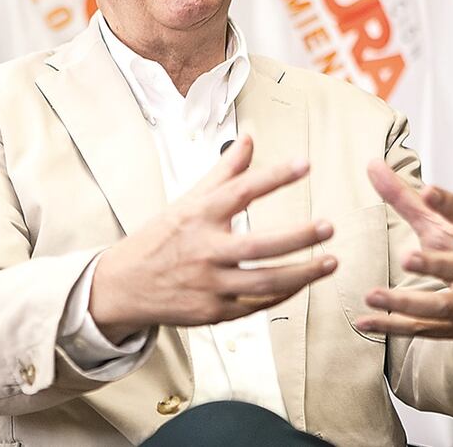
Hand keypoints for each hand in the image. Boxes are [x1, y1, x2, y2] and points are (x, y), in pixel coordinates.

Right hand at [89, 135, 336, 342]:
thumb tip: (248, 139)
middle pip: (259, 245)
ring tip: (331, 261)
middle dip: (298, 237)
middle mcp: (204, 249)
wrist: (121, 287)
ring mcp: (209, 284)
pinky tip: (305, 282)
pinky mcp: (213, 312)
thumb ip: (224, 171)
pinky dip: (284, 294)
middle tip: (328, 226)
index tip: (304, 164)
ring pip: (264, 282)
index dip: (274, 176)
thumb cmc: (160, 238)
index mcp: (198, 216)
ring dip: (302, 273)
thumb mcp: (188, 200)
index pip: (240, 190)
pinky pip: (257, 304)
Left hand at [354, 161, 452, 343]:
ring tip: (372, 295)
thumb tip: (371, 165)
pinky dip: (392, 326)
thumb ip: (404, 197)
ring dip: (407, 303)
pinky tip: (365, 321)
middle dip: (436, 264)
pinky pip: (422, 329)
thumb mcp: (439, 224)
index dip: (450, 204)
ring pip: (442, 306)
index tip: (428, 190)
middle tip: (407, 258)